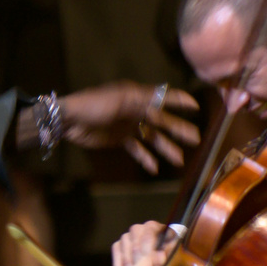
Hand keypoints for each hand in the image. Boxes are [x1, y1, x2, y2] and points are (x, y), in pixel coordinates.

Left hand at [60, 81, 199, 172]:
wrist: (70, 120)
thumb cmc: (95, 104)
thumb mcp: (121, 100)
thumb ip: (144, 103)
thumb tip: (165, 103)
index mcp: (137, 96)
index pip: (163, 96)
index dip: (179, 100)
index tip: (196, 106)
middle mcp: (136, 109)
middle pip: (161, 120)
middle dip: (178, 129)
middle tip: (196, 140)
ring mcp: (128, 125)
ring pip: (152, 138)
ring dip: (165, 147)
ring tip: (180, 160)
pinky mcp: (119, 139)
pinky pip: (137, 150)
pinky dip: (146, 158)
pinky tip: (155, 169)